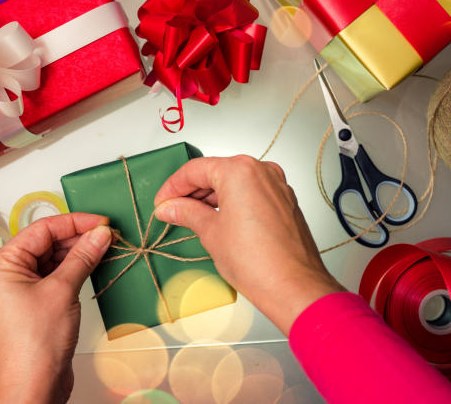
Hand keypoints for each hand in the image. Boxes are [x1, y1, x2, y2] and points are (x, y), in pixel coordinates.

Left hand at [0, 213, 112, 403]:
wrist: (34, 387)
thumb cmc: (34, 346)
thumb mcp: (63, 290)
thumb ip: (83, 256)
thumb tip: (100, 234)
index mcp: (5, 264)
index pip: (43, 229)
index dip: (75, 222)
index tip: (101, 222)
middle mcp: (11, 273)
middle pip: (49, 242)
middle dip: (80, 236)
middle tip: (107, 235)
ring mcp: (24, 287)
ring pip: (56, 257)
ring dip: (81, 251)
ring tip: (105, 247)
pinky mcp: (38, 300)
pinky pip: (59, 273)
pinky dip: (78, 266)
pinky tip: (95, 262)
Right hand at [154, 156, 345, 334]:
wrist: (294, 287)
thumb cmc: (258, 262)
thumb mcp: (210, 232)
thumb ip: (186, 212)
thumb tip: (169, 207)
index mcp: (240, 170)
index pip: (196, 170)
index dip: (173, 186)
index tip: (163, 200)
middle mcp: (262, 171)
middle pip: (216, 172)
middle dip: (192, 191)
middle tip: (173, 209)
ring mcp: (277, 185)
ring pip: (235, 182)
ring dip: (212, 197)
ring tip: (193, 216)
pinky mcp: (284, 200)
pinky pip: (251, 192)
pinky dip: (232, 201)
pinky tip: (219, 218)